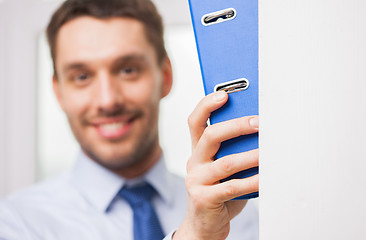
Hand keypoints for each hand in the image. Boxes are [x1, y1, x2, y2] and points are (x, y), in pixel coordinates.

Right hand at [173, 91, 258, 239]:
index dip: (207, 105)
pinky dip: (251, 182)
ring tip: (268, 152)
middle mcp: (195, 162)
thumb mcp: (222, 167)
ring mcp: (196, 180)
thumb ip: (233, 150)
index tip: (224, 94)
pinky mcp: (203, 198)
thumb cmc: (218, 191)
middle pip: (210, 136)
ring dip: (250, 156)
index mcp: (198, 150)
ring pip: (225, 163)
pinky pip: (232, 187)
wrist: (204, 224)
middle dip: (236, 126)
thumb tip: (261, 131)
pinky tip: (265, 178)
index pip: (196, 121)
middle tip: (259, 123)